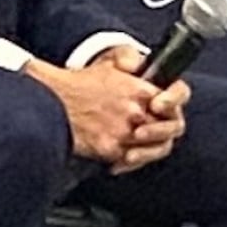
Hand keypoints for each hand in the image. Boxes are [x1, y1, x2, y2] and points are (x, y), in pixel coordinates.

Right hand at [32, 58, 179, 170]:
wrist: (51, 102)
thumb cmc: (78, 84)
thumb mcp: (109, 64)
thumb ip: (132, 64)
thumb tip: (143, 67)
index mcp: (140, 89)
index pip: (174, 101)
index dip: (172, 109)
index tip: (163, 112)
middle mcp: (136, 111)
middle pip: (164, 128)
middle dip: (156, 132)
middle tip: (144, 134)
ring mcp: (124, 132)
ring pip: (148, 147)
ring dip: (141, 149)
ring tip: (130, 149)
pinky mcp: (110, 149)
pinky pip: (128, 160)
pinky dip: (124, 163)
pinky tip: (115, 161)